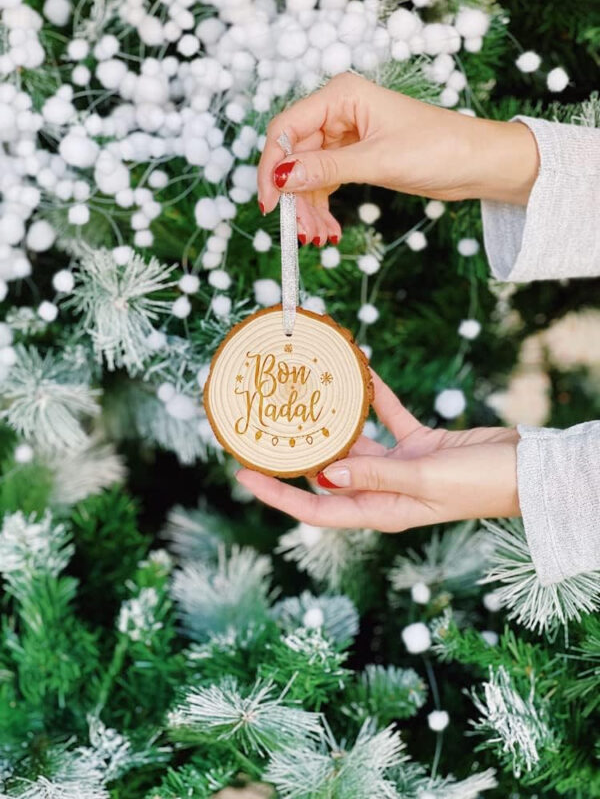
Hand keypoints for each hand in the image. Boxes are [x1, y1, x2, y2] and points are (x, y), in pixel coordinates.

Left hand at [235, 371, 520, 531]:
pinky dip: (375, 398)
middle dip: (298, 456)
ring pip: (356, 444)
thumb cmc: (479, 485)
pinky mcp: (420, 444)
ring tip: (305, 395)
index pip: (316, 510)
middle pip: (328, 475)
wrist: (527, 469)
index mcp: (380, 511)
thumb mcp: (424, 482)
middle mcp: (384, 491)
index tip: (245, 475)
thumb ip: (375, 477)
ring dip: (334, 421)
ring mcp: (402, 468)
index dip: (278, 497)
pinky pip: (389, 418)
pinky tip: (360, 372)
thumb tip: (326, 475)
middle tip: (266, 429)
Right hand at [257, 72, 538, 244]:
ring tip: (320, 237)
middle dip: (294, 197)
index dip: (272, 167)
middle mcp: (338, 111)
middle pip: (293, 155)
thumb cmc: (439, 149)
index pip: (286, 128)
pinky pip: (323, 182)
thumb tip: (282, 177)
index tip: (269, 204)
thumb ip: (326, 168)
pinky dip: (322, 207)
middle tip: (300, 233)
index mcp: (341, 96)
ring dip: (308, 209)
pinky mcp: (353, 156)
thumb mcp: (377, 161)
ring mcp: (344, 135)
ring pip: (306, 174)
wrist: (475, 163)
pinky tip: (328, 230)